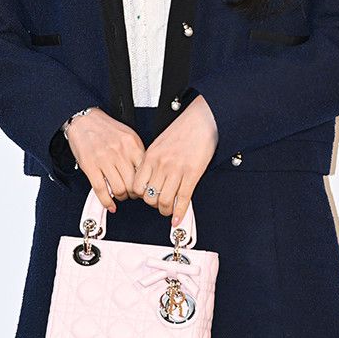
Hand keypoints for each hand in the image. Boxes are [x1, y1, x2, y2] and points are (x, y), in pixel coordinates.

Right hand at [65, 108, 146, 212]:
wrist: (85, 119)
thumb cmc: (106, 128)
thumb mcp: (128, 136)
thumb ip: (137, 153)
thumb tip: (146, 172)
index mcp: (132, 144)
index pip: (145, 172)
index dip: (145, 185)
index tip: (144, 188)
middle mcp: (119, 152)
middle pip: (133, 184)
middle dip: (133, 194)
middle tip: (132, 194)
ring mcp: (104, 160)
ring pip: (118, 189)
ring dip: (121, 197)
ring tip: (120, 195)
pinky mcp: (90, 166)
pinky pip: (101, 190)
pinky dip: (106, 201)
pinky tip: (109, 204)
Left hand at [130, 95, 217, 225]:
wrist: (202, 119)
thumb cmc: (183, 129)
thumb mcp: (160, 144)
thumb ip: (153, 161)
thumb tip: (150, 179)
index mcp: (151, 156)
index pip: (136, 186)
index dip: (139, 196)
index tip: (144, 197)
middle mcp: (161, 164)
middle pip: (149, 197)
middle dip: (153, 205)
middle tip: (158, 203)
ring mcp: (176, 170)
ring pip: (164, 201)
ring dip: (166, 210)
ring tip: (169, 209)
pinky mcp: (192, 174)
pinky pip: (183, 199)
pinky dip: (180, 213)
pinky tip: (178, 218)